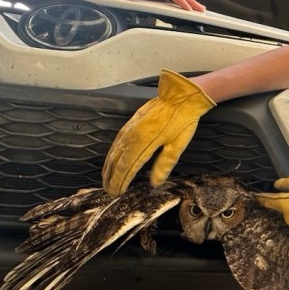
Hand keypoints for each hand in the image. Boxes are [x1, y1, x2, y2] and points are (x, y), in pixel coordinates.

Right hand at [102, 69, 214, 194]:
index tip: (115, 193)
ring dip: (108, 166)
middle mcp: (132, 136)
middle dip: (110, 177)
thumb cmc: (182, 120)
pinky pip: (117, 141)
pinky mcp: (130, 123)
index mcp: (143, 144)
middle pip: (116, 161)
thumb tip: (154, 183)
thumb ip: (164, 164)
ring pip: (114, 151)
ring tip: (106, 179)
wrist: (180, 96)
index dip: (119, 182)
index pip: (126, 168)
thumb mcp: (177, 145)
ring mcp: (129, 128)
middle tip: (108, 191)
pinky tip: (111, 159)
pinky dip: (111, 153)